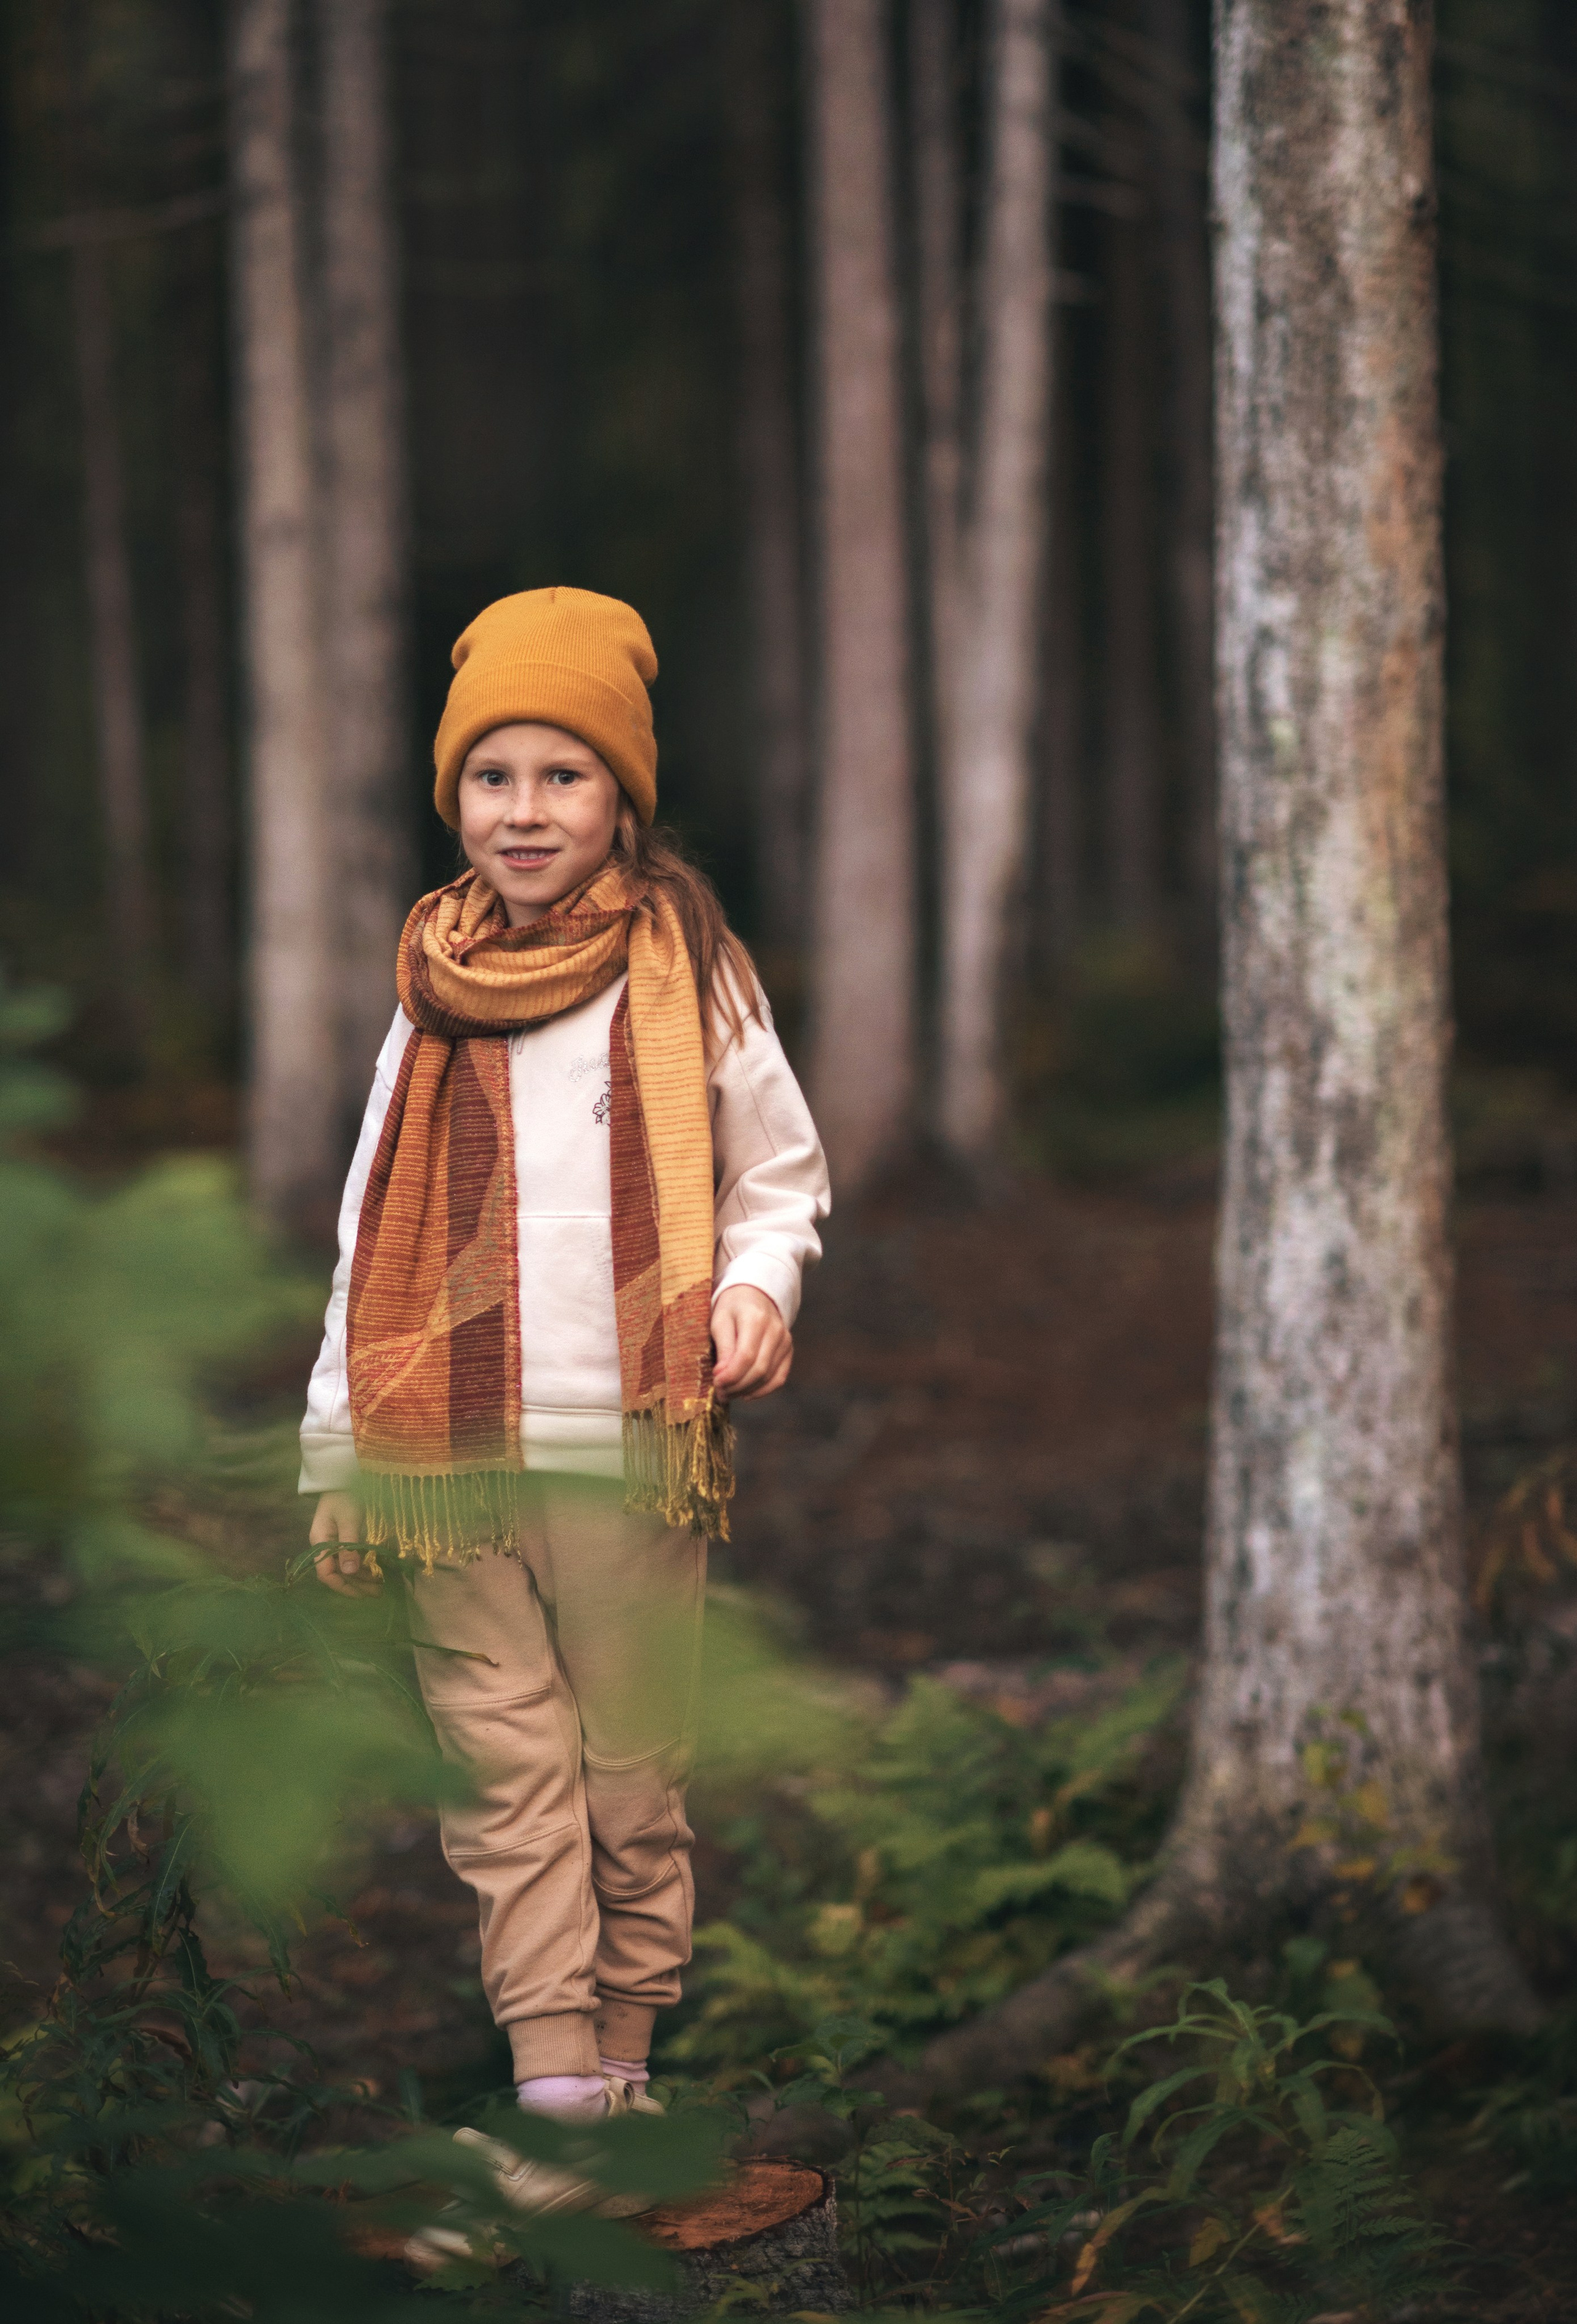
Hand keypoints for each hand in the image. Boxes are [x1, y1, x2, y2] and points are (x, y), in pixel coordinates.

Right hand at [310, 1489, 381, 1595]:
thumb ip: (348, 1545)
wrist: (344, 1475)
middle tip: (378, 1593)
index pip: (326, 1573)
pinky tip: (376, 1572)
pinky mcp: (345, 1538)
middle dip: (356, 1585)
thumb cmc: (345, 1494)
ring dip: (362, 1578)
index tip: (362, 1594)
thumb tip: (350, 1571)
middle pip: (338, 1573)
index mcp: (320, 1541)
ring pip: (346, 1567)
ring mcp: (334, 1542)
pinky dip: (364, 1566)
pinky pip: (352, 1558)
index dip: (343, 1586)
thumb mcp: (348, 1519)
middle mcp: (325, 1545)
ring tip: (380, 1586)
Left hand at [710, 1285, 792, 1401]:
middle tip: (719, 1394)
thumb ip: (723, 1348)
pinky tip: (746, 1394)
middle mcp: (775, 1331)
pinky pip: (779, 1378)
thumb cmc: (732, 1307)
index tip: (716, 1383)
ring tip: (728, 1394)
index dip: (731, 1375)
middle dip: (737, 1386)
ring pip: (768, 1377)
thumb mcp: (720, 1321)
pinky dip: (763, 1390)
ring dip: (747, 1391)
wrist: (755, 1294)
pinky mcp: (788, 1350)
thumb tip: (722, 1376)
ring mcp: (785, 1341)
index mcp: (756, 1319)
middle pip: (759, 1369)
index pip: (746, 1356)